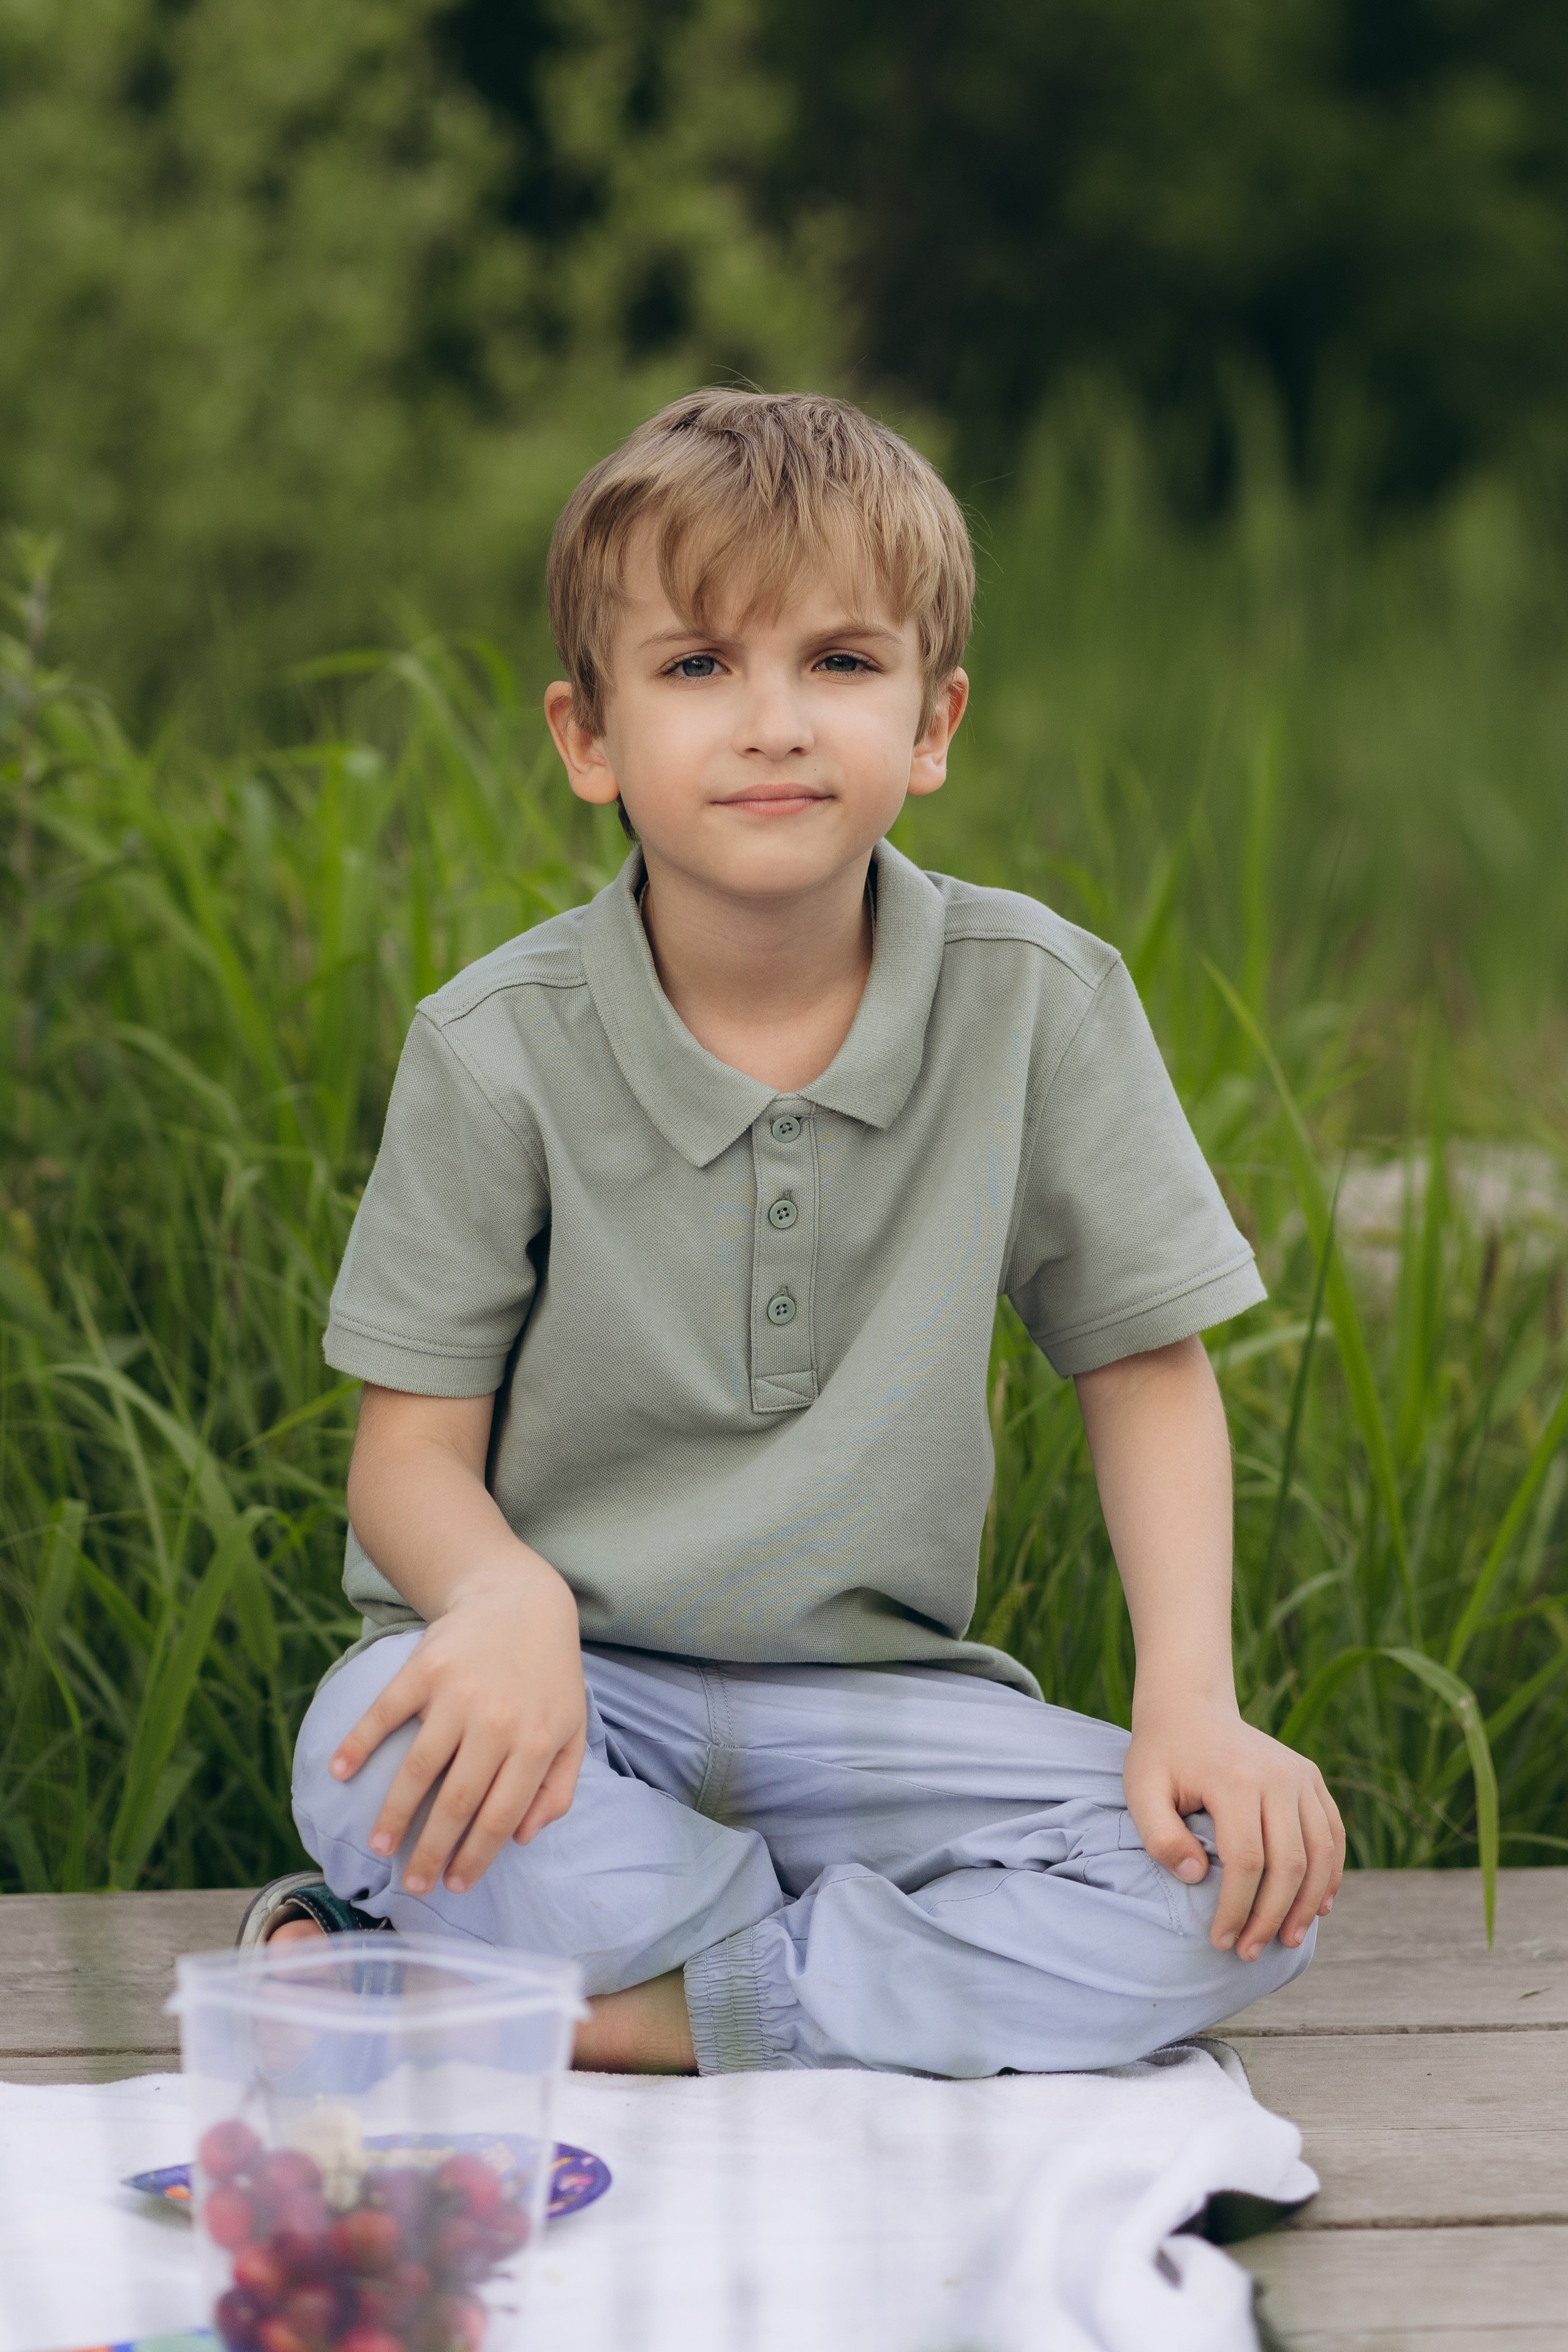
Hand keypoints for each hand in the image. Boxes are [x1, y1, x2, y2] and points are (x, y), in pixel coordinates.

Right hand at [328, 1557, 586, 1897]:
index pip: (500, 1816)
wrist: (520, 1600)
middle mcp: (495, 1722)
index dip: (475, 1858)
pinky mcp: (424, 1668)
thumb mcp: (572, 1729)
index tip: (454, 1887)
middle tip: (412, 1885)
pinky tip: (339, 1771)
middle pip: (456, 1803)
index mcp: (535, 1742)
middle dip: (430, 1852)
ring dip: (393, 1814)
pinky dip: (358, 1743)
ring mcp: (456, 1694)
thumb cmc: (548, 1674)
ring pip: (417, 1769)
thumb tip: (523, 1838)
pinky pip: (384, 1713)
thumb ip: (558, 1788)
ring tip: (377, 1846)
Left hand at [1122, 1701, 1344, 1960]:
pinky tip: (1318, 1907)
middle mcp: (1277, 1776)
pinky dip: (1330, 1874)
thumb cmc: (1161, 1756)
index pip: (1246, 1861)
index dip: (1236, 1909)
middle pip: (1288, 1864)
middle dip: (1270, 1917)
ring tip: (1287, 1940)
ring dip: (1307, 1904)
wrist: (1190, 1708)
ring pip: (1320, 1854)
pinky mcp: (1311, 1777)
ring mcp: (1299, 1775)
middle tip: (1248, 1952)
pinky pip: (1332, 1834)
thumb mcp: (1141, 1791)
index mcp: (1234, 1779)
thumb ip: (1160, 1836)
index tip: (1220, 1941)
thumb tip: (1197, 1876)